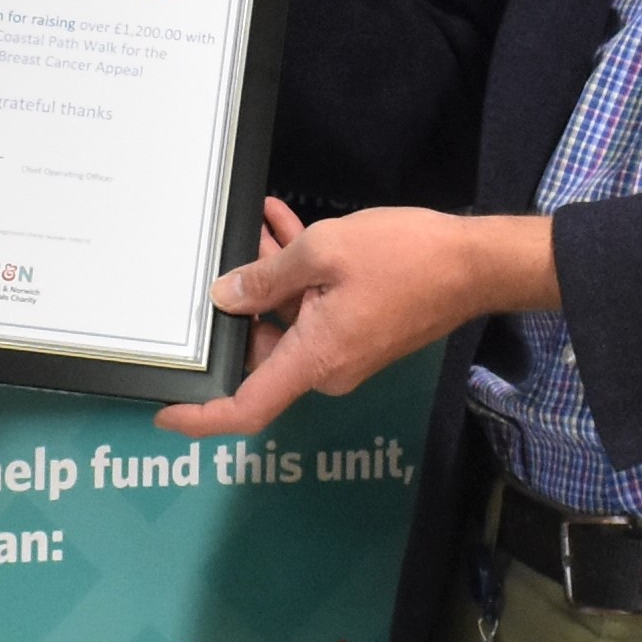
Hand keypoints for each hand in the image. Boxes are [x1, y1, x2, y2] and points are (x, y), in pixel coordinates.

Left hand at [161, 202, 556, 440]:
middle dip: (240, 303)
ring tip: (259, 224)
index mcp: (314, 360)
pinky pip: (315, 310)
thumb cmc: (405, 257)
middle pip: (263, 350)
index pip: (247, 407)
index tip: (165, 411)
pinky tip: (283, 226)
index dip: (202, 416)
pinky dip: (299, 276)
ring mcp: (346, 351)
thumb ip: (267, 277)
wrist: (476, 263)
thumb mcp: (324, 251)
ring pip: (288, 320)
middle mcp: (327, 368)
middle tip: (229, 250)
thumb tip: (226, 296)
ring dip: (271, 276)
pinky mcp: (362, 331)